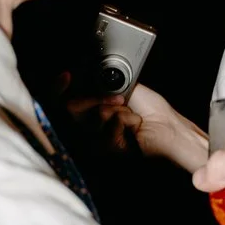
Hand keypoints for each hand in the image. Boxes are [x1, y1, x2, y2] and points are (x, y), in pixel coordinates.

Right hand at [69, 84, 206, 171]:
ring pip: (95, 115)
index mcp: (89, 110)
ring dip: (119, 110)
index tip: (66, 77)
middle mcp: (89, 126)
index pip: (62, 102)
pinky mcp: (107, 149)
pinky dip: (126, 120)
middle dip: (97, 97)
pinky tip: (134, 126)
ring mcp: (95, 140)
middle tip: (119, 100)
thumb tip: (80, 75)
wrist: (167, 126)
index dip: (58, 88)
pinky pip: (109, 125)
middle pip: (72, 108)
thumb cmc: (149, 109)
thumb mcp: (121, 88)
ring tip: (132, 116)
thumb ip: (98, 83)